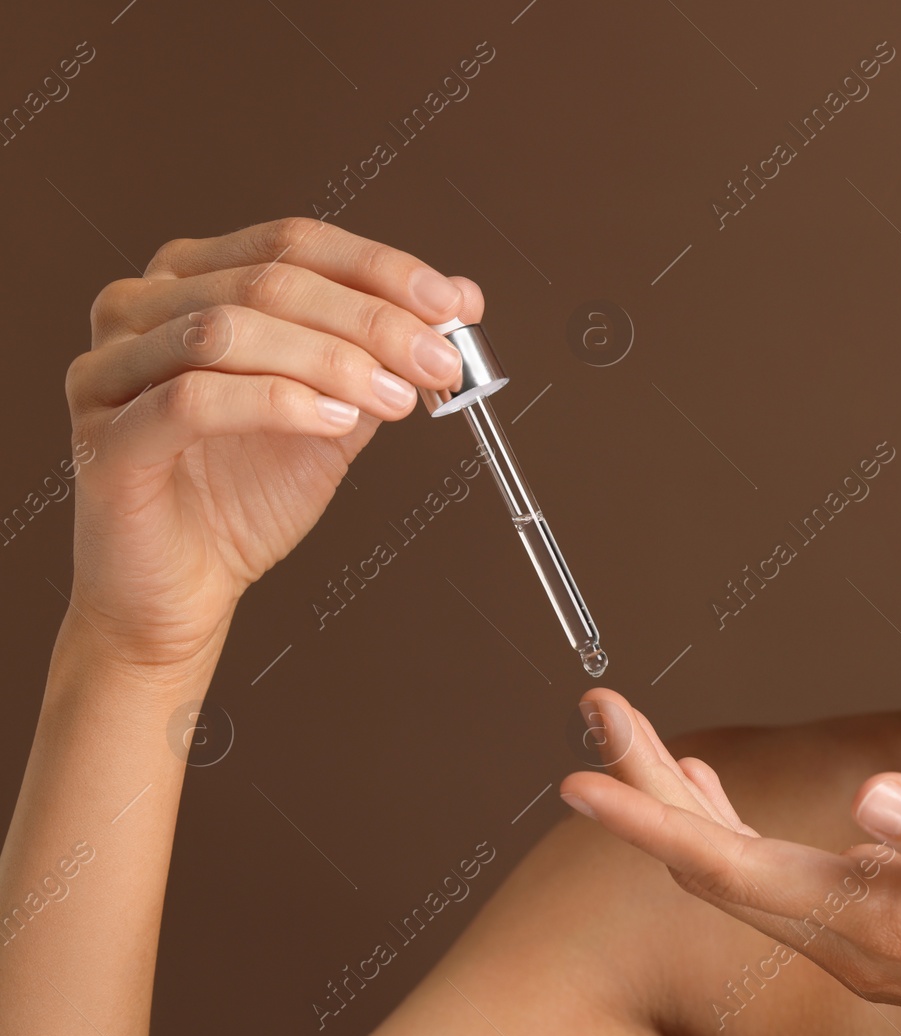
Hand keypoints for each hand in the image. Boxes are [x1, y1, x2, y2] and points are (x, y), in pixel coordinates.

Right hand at [64, 217, 481, 665]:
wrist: (185, 591)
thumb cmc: (244, 499)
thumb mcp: (334, 415)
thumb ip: (382, 357)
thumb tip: (459, 300)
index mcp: (191, 282)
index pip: (292, 243)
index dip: (380, 269)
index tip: (453, 303)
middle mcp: (139, 309)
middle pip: (269, 281)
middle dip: (372, 320)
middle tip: (438, 360)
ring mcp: (109, 369)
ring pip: (228, 330)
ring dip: (332, 360)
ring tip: (395, 398)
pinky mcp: (105, 437)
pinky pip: (192, 400)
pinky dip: (277, 403)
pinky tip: (333, 422)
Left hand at [558, 690, 900, 1035]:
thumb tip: (871, 799)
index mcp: (880, 919)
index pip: (731, 867)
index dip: (651, 818)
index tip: (579, 776)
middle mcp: (854, 937)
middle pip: (714, 864)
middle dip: (647, 788)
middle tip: (597, 712)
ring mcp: (864, 939)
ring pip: (738, 870)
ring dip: (680, 806)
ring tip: (635, 740)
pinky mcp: (886, 928)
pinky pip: (774, 879)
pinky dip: (730, 829)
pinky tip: (718, 797)